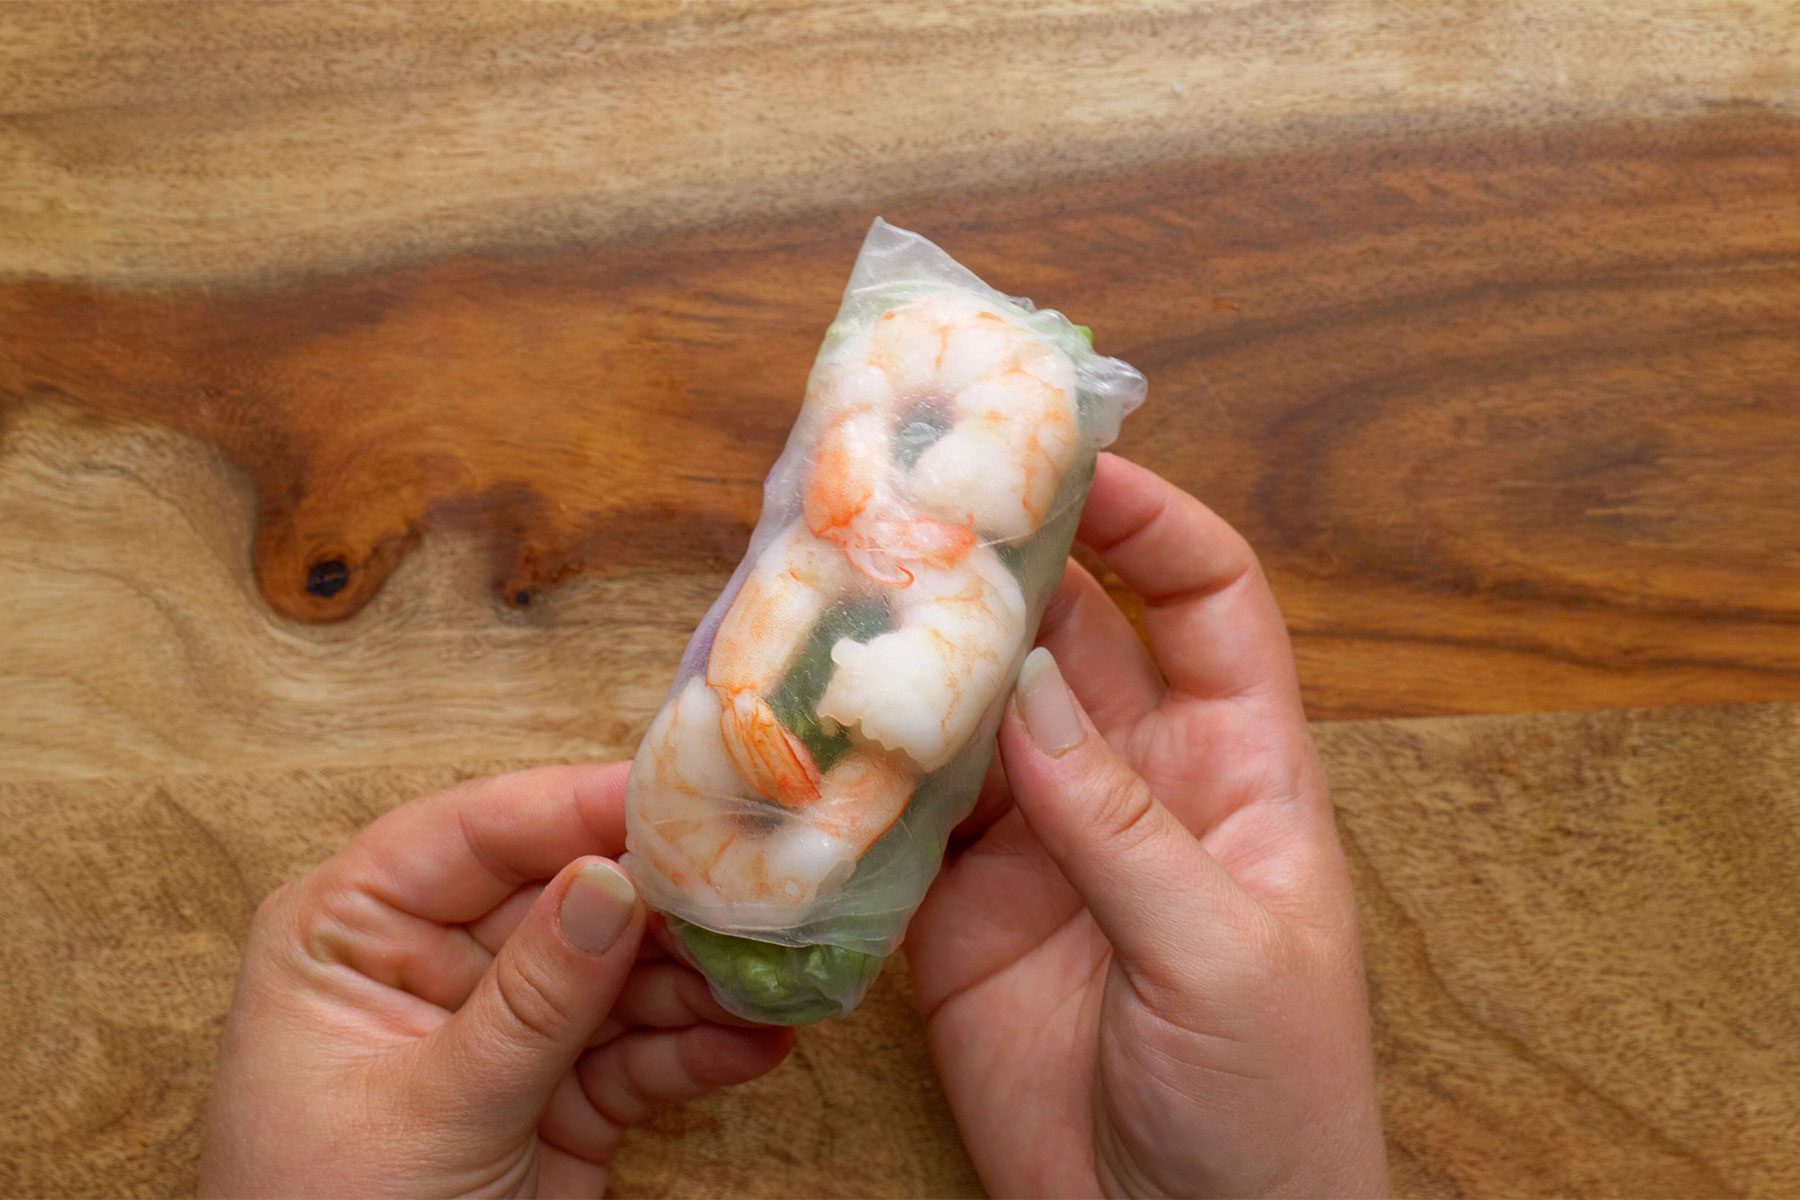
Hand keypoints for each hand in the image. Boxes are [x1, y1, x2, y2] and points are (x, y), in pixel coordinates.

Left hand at [200, 764, 792, 1197]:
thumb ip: (531, 998)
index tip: (679, 795)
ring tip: (782, 971)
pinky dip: (701, 1047)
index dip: (576, 807)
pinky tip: (761, 1041)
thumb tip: (615, 879)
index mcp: (352, 930)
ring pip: (620, 969)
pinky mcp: (563, 1091)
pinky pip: (641, 1049)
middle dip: (665, 896)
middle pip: (567, 892)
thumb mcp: (432, 1109)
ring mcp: (505, 1024)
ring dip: (702, 976)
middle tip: (761, 883)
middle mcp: (432, 959)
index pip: (473, 834)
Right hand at [907, 454, 1388, 1197]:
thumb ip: (1119, 821)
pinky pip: (903, 823)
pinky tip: (807, 737)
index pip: (1206, 601)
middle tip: (915, 501)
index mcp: (1236, 771)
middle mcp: (1132, 785)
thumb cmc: (1269, 1107)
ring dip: (914, 663)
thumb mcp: (1222, 954)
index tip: (1073, 457)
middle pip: (1067, 635)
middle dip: (1002, 563)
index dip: (1150, 520)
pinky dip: (856, 781)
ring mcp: (1039, 846)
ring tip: (839, 596)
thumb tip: (1024, 684)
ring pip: (970, 718)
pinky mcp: (957, 915)